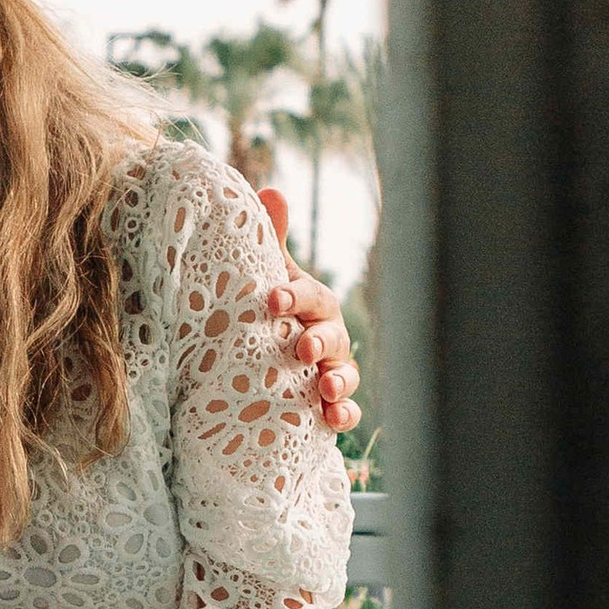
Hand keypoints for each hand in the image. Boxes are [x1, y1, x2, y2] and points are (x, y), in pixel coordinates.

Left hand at [255, 186, 359, 431]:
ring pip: (345, 374)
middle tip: (302, 347)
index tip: (273, 299)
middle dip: (320, 341)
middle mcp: (327, 336)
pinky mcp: (329, 404)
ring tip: (326, 387)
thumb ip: (267, 242)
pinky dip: (344, 415)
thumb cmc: (270, 313)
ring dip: (339, 380)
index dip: (295, 295)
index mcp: (311, 304)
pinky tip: (334, 418)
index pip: (309, 295)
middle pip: (332, 335)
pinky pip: (346, 411)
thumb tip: (270, 190)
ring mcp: (332, 371)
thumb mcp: (266, 280)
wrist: (262, 364)